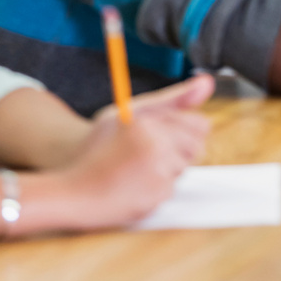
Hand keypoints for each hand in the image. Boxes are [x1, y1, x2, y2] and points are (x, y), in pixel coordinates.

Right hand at [57, 75, 213, 228]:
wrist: (73, 189)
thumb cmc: (101, 147)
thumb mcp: (132, 113)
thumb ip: (173, 98)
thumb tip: (207, 82)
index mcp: (147, 122)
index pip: (198, 124)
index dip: (183, 129)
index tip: (164, 133)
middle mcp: (154, 146)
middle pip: (196, 147)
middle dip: (179, 149)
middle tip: (148, 151)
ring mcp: (156, 174)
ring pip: (184, 168)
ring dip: (169, 168)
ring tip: (138, 167)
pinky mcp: (156, 198)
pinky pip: (172, 188)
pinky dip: (158, 187)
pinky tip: (135, 184)